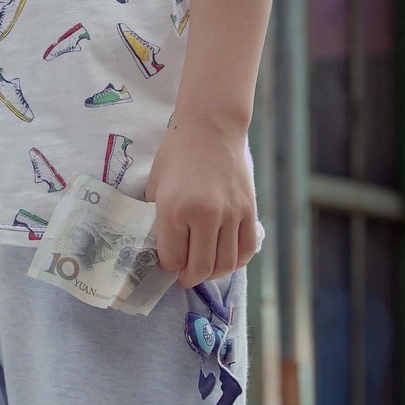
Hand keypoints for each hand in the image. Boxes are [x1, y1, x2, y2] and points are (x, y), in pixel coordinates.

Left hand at [145, 111, 258, 287]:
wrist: (211, 127)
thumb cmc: (176, 155)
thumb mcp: (155, 187)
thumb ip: (158, 220)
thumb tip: (161, 250)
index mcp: (175, 210)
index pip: (172, 259)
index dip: (167, 266)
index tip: (166, 263)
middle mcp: (205, 215)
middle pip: (200, 268)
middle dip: (188, 278)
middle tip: (183, 275)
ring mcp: (231, 214)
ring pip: (225, 264)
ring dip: (212, 274)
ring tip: (203, 267)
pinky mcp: (249, 210)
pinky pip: (246, 250)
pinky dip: (235, 262)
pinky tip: (224, 259)